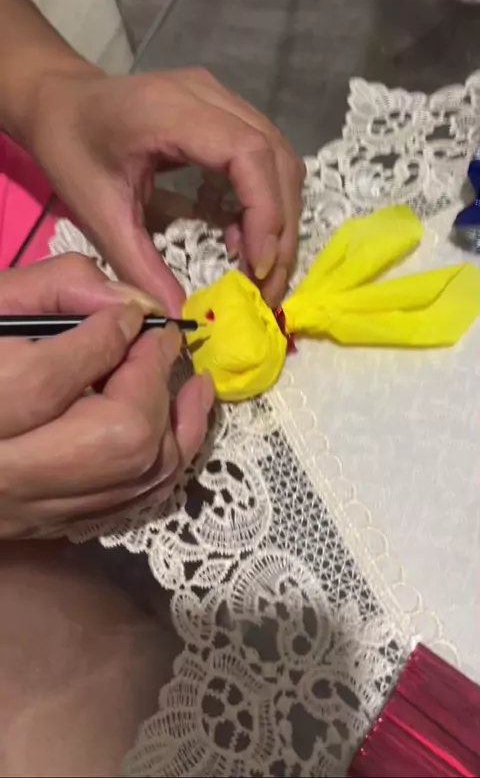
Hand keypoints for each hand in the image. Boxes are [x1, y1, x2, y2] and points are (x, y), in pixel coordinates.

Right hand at [0, 255, 213, 537]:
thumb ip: (59, 287)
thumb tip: (133, 308)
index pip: (47, 383)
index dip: (105, 341)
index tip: (128, 316)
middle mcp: (0, 473)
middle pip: (109, 441)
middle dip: (151, 385)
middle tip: (160, 342)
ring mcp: (26, 510)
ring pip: (130, 478)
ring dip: (176, 424)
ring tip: (194, 382)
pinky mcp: (49, 525)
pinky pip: (129, 503)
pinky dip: (165, 459)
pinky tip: (180, 420)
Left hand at [27, 67, 304, 312]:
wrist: (59, 103)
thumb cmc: (71, 150)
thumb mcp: (98, 213)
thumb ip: (140, 265)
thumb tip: (178, 315)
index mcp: (170, 112)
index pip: (247, 153)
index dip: (264, 212)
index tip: (256, 266)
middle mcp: (207, 94)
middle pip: (274, 156)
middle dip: (279, 225)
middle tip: (266, 283)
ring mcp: (221, 96)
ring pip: (278, 156)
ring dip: (277, 214)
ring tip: (256, 264)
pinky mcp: (225, 109)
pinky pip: (264, 153)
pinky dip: (263, 197)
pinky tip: (239, 233)